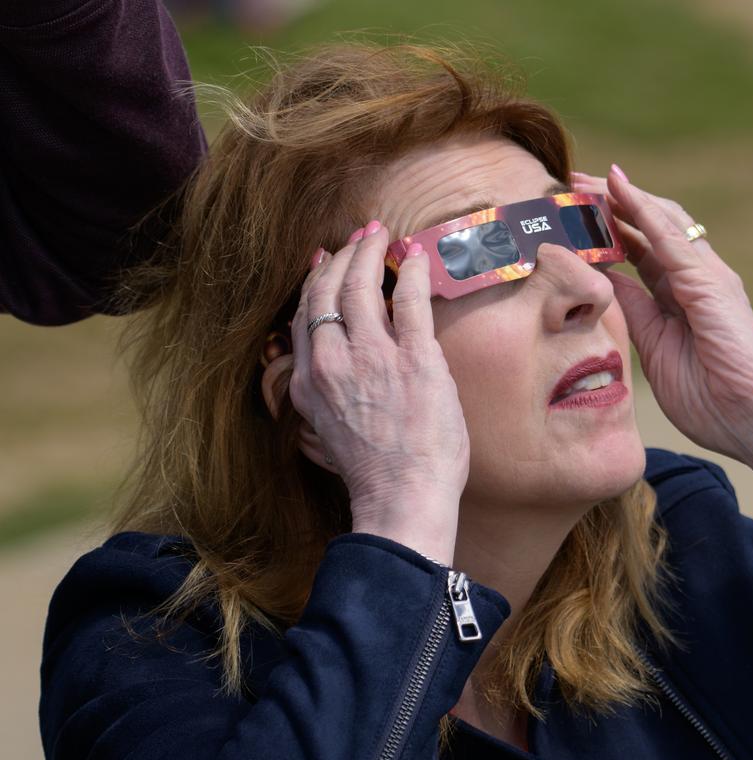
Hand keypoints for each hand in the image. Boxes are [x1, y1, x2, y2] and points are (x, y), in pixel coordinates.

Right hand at [289, 221, 470, 531]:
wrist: (402, 498)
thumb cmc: (374, 476)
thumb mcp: (325, 435)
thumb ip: (320, 399)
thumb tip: (321, 379)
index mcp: (307, 382)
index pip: (304, 316)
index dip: (314, 282)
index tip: (325, 261)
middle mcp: (331, 361)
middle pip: (327, 290)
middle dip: (342, 256)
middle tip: (358, 237)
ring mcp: (372, 356)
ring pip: (361, 285)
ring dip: (370, 253)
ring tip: (380, 234)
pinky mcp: (414, 357)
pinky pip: (409, 299)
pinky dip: (411, 270)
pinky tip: (415, 254)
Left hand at [571, 166, 752, 483]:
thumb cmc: (715, 400)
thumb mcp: (657, 350)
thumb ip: (637, 314)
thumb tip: (606, 285)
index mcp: (682, 298)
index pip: (643, 250)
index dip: (610, 230)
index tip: (574, 216)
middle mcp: (696, 278)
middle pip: (650, 226)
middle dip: (611, 204)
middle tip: (572, 185)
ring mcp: (706, 276)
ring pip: (660, 220)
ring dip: (621, 197)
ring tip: (585, 178)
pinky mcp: (709, 281)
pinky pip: (670, 237)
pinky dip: (642, 208)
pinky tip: (618, 187)